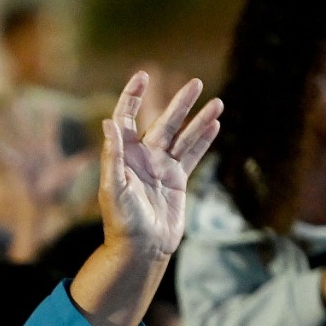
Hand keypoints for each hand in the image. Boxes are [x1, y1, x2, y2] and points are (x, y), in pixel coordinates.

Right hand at [0, 95, 92, 208]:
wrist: (42, 202)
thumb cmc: (56, 190)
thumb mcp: (65, 175)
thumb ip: (74, 166)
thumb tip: (88, 158)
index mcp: (48, 151)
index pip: (48, 132)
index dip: (49, 120)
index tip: (49, 106)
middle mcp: (35, 152)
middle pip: (28, 131)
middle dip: (23, 117)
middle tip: (17, 101)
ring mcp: (25, 159)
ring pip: (15, 140)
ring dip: (8, 128)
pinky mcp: (17, 169)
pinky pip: (7, 159)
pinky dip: (0, 152)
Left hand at [98, 72, 221, 261]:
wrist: (140, 248)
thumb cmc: (121, 220)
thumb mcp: (113, 187)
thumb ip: (112, 154)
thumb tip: (109, 121)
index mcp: (124, 155)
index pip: (127, 118)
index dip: (133, 97)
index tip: (143, 76)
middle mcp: (143, 157)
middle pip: (163, 122)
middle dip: (179, 103)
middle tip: (196, 83)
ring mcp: (161, 168)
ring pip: (183, 137)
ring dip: (198, 120)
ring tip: (217, 102)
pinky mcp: (177, 181)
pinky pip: (192, 155)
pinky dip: (203, 140)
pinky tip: (215, 124)